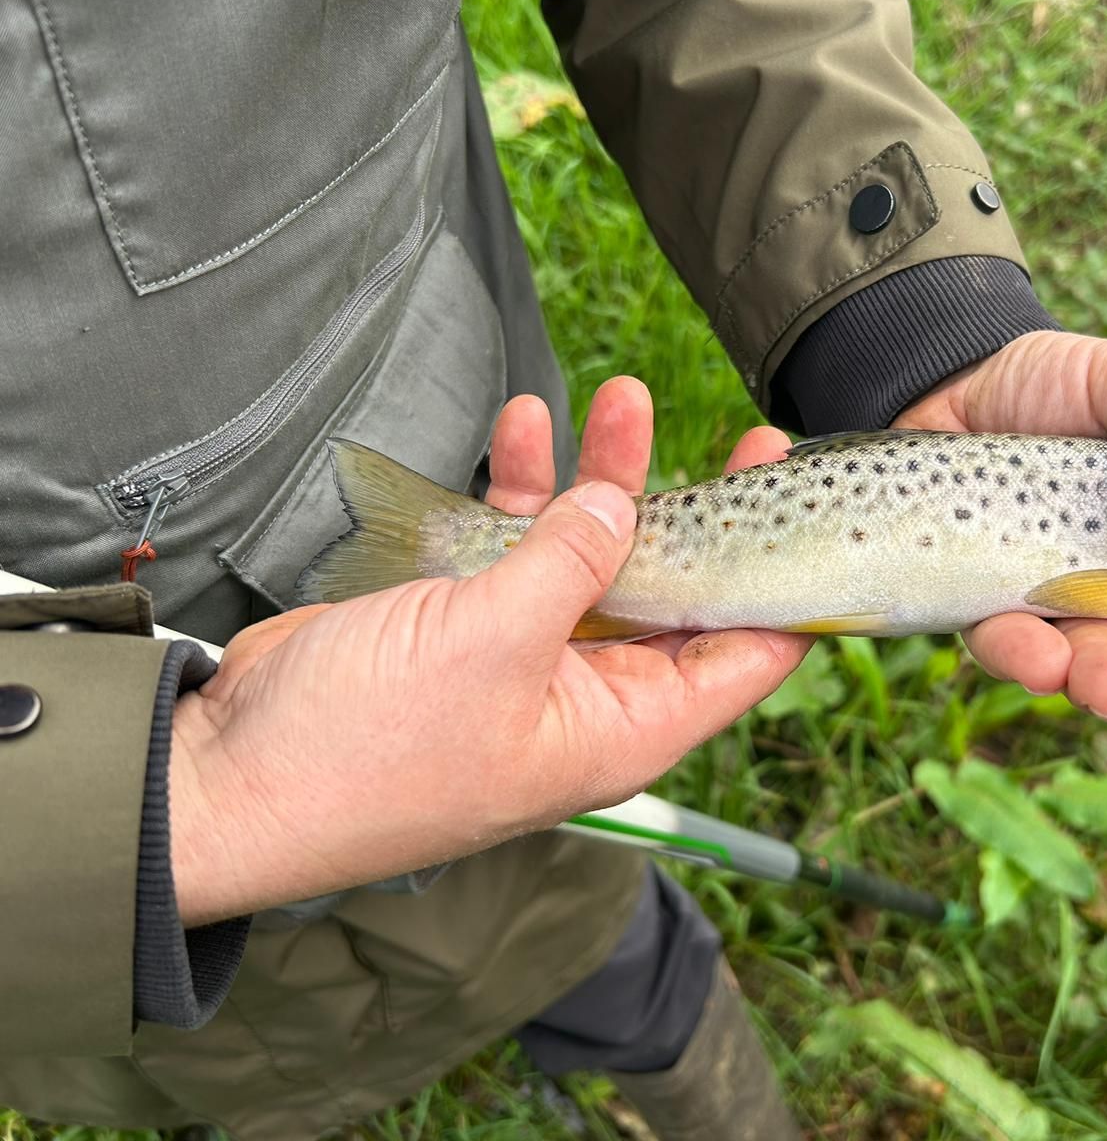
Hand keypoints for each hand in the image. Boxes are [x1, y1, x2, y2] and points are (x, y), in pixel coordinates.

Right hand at [169, 378, 809, 924]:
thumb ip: (570, 563)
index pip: (744, 657)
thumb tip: (622, 504)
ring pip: (593, 556)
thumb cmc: (371, 747)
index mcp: (626, 725)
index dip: (785, 583)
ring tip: (623, 398)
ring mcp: (528, 657)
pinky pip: (515, 548)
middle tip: (748, 439)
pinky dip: (519, 489)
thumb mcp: (493, 642)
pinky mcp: (467, 624)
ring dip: (604, 479)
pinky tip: (522, 424)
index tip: (807, 510)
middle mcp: (590, 694)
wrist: (233, 774)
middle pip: (677, 590)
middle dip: (704, 509)